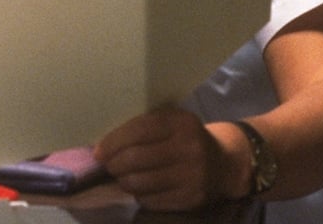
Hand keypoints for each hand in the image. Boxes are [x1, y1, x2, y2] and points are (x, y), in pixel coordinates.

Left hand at [92, 107, 230, 210]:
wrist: (224, 163)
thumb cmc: (185, 138)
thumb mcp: (171, 122)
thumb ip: (143, 127)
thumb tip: (104, 144)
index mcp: (181, 123)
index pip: (138, 131)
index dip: (113, 142)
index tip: (99, 152)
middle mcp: (189, 148)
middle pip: (135, 159)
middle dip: (114, 164)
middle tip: (108, 166)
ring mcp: (192, 176)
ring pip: (140, 183)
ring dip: (124, 181)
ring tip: (122, 176)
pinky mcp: (191, 199)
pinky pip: (151, 200)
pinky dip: (139, 195)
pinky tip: (141, 188)